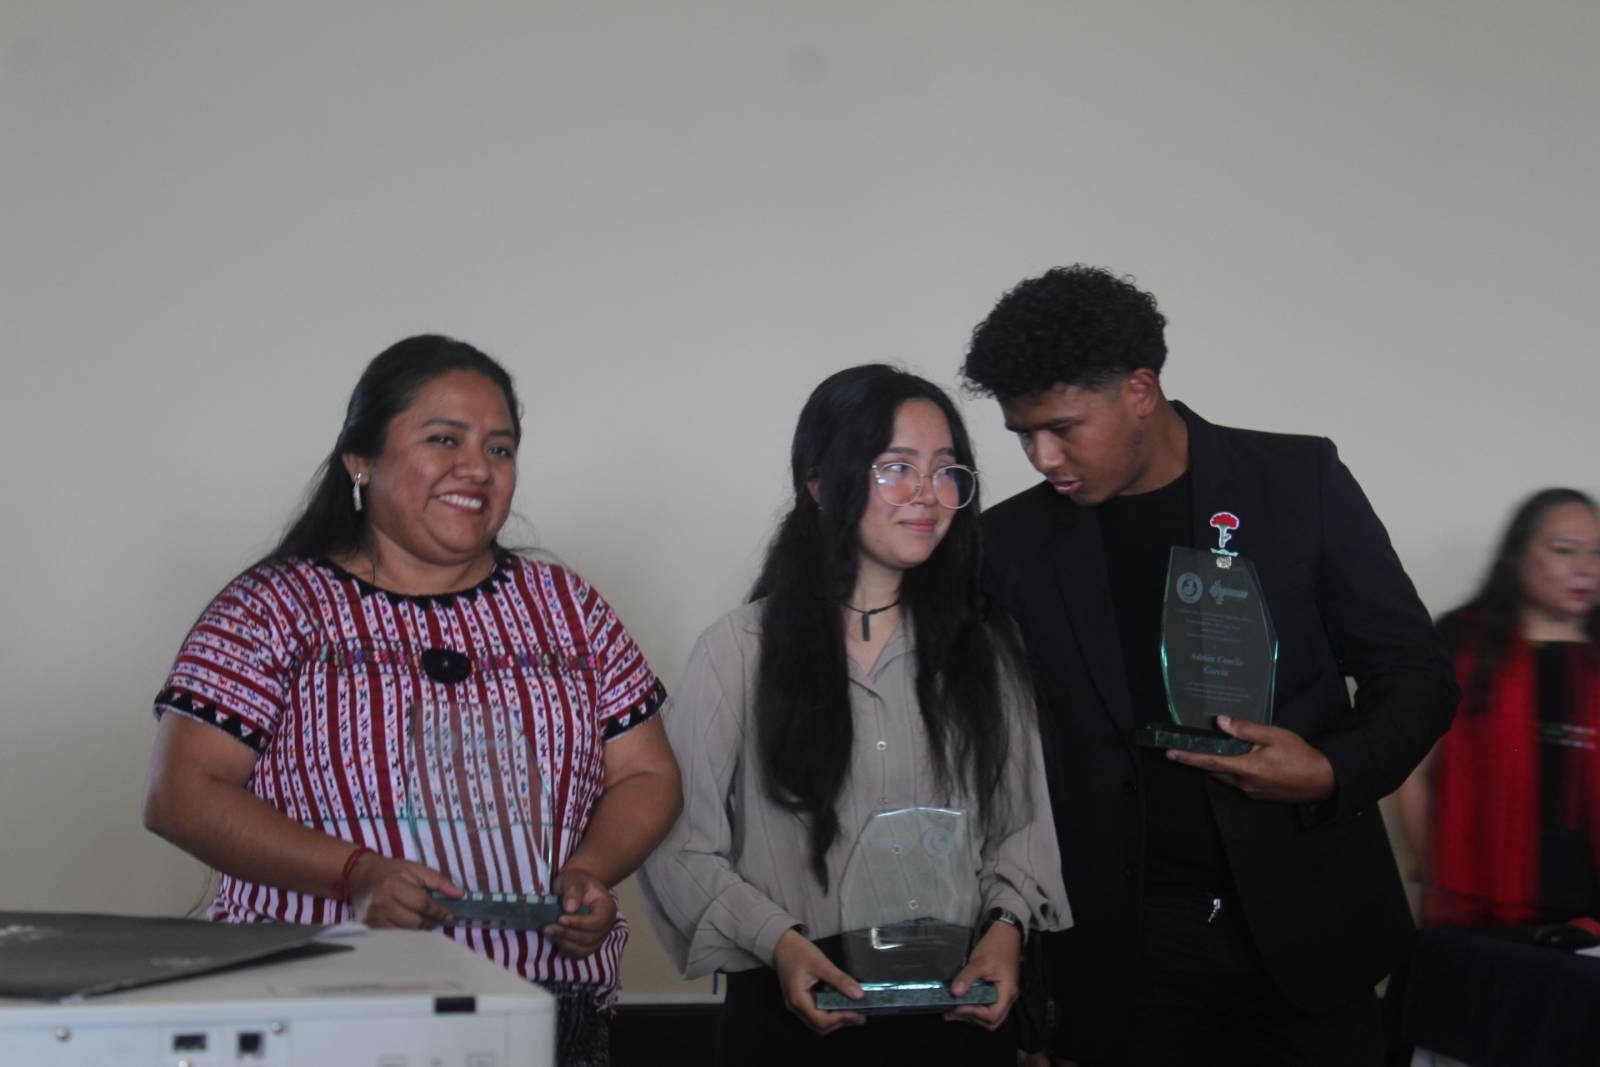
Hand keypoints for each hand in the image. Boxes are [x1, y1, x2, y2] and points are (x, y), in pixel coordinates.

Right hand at [347, 853, 461, 928]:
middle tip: (437, 920)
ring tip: (426, 922)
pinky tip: (411, 928)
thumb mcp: (416, 868)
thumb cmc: (392, 871)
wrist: (361, 875)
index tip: (450, 915)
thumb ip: (439, 881)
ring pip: (405, 932)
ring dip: (420, 930)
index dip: (439, 911)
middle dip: (430, 922)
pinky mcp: (371, 927)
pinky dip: (406, 934)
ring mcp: (375, 918)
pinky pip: (394, 936)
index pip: (422, 904)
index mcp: (395, 886)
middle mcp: (383, 904)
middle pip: (414, 922)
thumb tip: (460, 894)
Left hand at [542, 866, 617, 959]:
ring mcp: (597, 938)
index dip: (580, 923)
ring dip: (564, 943)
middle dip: (567, 934)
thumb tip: (570, 908)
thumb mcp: (573, 879)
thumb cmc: (576, 883)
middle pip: (590, 938)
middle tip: (547, 927)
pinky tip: (553, 938)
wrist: (575, 889)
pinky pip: (577, 954)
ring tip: (548, 932)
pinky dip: (565, 949)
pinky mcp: (587, 946)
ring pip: (583, 949)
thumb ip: (573, 890)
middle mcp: (606, 926)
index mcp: (607, 908)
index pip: (598, 922)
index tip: (560, 919)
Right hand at [772, 928, 864, 1034]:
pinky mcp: (799, 1000)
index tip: (859, 1014)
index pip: (822, 1020)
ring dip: (835, 1021)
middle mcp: (795, 1007)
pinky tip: (840, 1005)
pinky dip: (829, 1014)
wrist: (780, 944)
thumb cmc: (798, 951)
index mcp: (798, 1000)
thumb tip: (859, 995)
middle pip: (819, 1026)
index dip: (841, 1019)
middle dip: (840, 1023)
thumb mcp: (821, 963)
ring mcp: (796, 1005)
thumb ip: (839, 979)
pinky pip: (815, 1014)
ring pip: (817, 1023)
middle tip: (859, 1015)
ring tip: (852, 1012)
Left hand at [945, 919, 1020, 1028]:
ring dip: (971, 1015)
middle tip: (951, 1013)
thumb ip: (968, 977)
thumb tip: (954, 993)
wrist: (1006, 933)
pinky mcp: (998, 991)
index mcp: (1007, 992)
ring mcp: (1003, 995)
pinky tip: (960, 1003)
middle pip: (992, 1021)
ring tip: (951, 1011)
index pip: (992, 1015)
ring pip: (989, 1015)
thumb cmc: (996, 946)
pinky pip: (987, 1006)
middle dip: (972, 1019)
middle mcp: (1008, 998)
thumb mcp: (980, 961)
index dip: (974, 1014)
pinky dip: (974, 1008)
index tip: (956, 1007)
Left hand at [1165, 715, 1335, 803]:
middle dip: (1200, 759)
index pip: (1209, 762)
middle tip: (1189, 745)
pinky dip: (1230, 770)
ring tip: (1213, 748)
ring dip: (1217, 765)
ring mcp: (1250, 791)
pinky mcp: (1258, 795)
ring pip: (1225, 777)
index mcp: (1246, 768)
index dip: (1188, 757)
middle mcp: (1244, 783)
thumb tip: (1221, 722)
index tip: (1170, 753)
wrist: (1322, 780)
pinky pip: (1236, 781)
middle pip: (1214, 770)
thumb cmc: (1300, 755)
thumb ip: (1246, 729)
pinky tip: (1237, 758)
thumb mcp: (1274, 736)